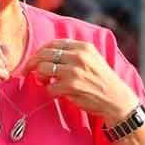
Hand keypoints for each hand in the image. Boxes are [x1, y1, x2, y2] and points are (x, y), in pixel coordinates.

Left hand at [23, 39, 138, 123]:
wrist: (117, 100)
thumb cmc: (101, 80)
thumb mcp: (92, 59)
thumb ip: (73, 53)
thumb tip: (46, 52)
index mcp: (83, 47)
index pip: (52, 44)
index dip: (40, 52)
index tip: (35, 59)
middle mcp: (78, 56)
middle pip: (44, 54)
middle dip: (32, 63)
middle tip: (28, 71)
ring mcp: (74, 71)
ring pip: (43, 68)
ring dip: (39, 77)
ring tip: (44, 82)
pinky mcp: (71, 86)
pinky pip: (49, 87)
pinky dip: (49, 90)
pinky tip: (55, 92)